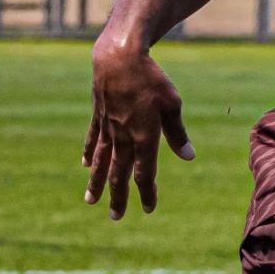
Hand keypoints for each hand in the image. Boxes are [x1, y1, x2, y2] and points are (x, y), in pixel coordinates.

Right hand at [84, 41, 193, 218]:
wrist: (119, 56)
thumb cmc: (152, 79)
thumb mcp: (172, 104)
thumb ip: (178, 133)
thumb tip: (189, 156)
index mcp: (143, 138)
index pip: (145, 174)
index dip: (146, 192)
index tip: (148, 208)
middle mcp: (123, 137)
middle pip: (119, 174)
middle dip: (118, 197)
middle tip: (116, 217)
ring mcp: (107, 127)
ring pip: (100, 161)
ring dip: (96, 182)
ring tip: (90, 201)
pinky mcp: (98, 115)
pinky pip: (92, 138)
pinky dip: (89, 153)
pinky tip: (85, 165)